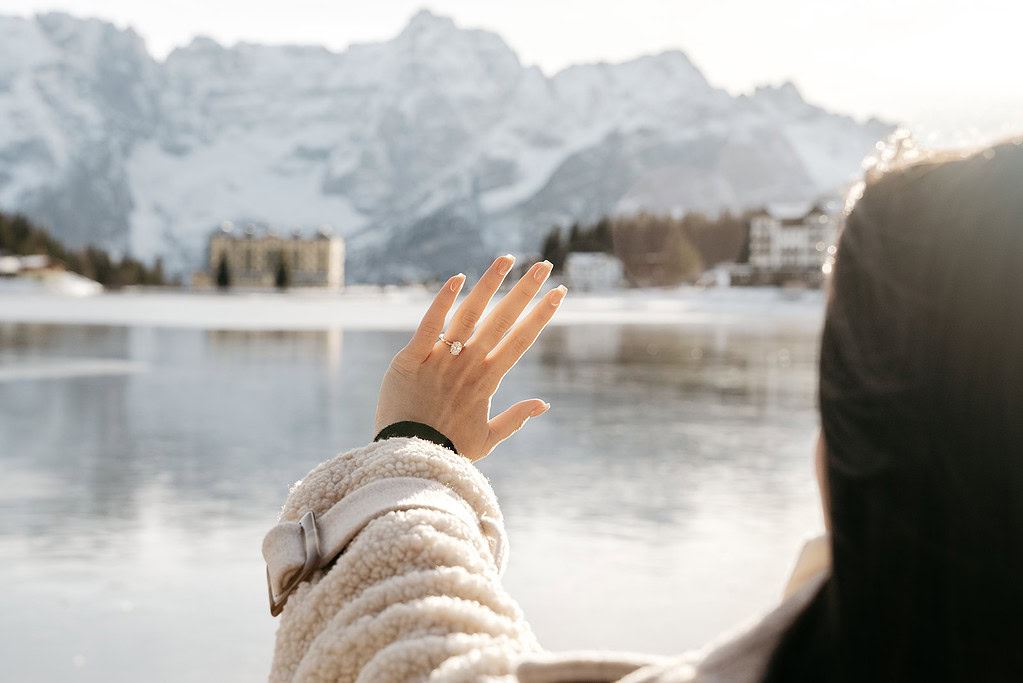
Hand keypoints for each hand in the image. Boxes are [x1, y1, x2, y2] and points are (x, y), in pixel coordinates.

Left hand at [374, 255, 566, 461]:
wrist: (408, 458)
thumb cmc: (448, 450)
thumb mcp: (487, 439)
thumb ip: (516, 419)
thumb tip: (544, 404)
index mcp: (489, 380)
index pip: (520, 340)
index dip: (541, 316)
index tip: (559, 293)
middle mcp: (469, 364)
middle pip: (502, 320)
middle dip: (525, 291)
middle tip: (545, 265)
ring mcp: (441, 358)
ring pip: (470, 314)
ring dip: (490, 284)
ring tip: (508, 259)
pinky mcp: (411, 357)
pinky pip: (430, 324)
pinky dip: (444, 301)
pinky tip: (459, 278)